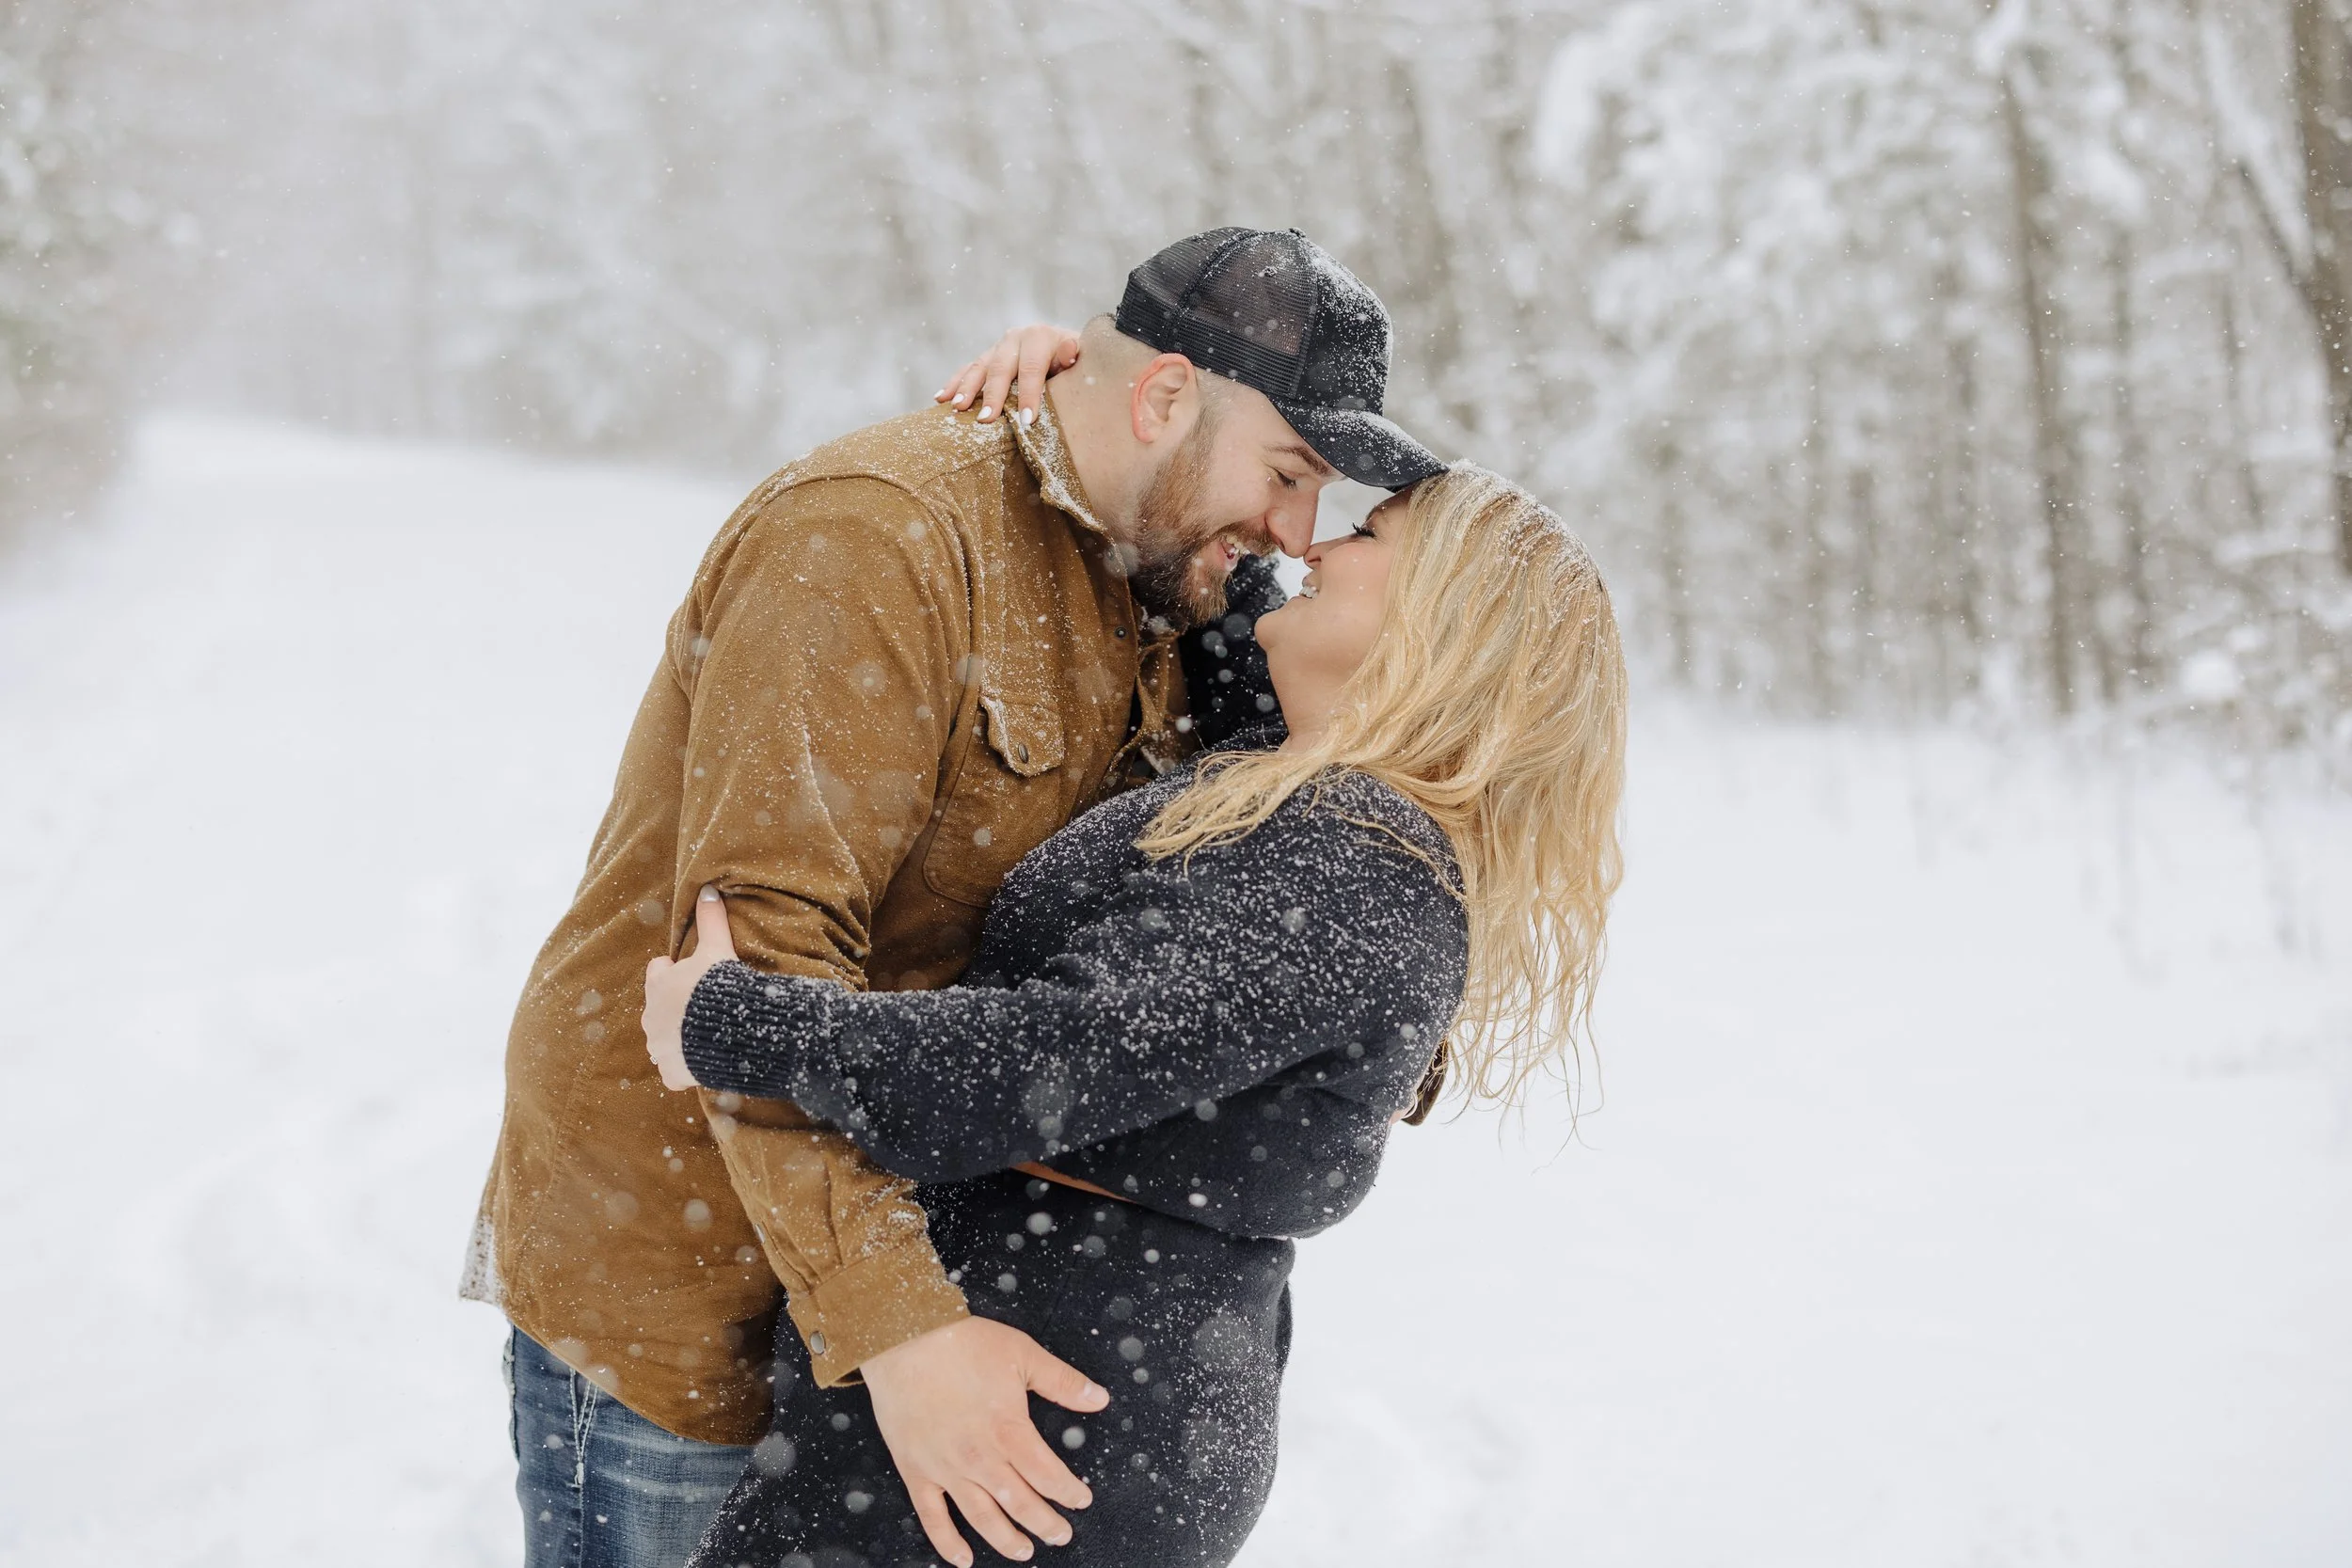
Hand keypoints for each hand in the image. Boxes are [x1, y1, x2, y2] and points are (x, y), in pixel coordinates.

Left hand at [640, 884, 736, 1091]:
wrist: (730, 1032)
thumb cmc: (719, 987)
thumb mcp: (717, 949)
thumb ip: (711, 919)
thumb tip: (708, 888)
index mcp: (659, 985)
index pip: (658, 971)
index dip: (676, 971)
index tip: (695, 975)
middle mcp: (652, 1018)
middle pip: (659, 1007)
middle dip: (676, 1006)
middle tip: (703, 1005)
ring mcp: (660, 1048)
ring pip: (663, 1040)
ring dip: (679, 1037)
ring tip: (705, 1034)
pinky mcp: (673, 1073)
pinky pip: (673, 1072)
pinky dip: (684, 1069)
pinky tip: (702, 1062)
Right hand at [861, 1316, 1109, 1566]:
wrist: (904, 1338)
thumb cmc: (962, 1343)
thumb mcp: (1023, 1354)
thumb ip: (1063, 1382)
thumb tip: (1100, 1399)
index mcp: (1009, 1431)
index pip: (1047, 1475)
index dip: (1068, 1492)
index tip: (1080, 1500)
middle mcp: (980, 1458)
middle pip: (1020, 1504)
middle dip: (1045, 1523)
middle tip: (1061, 1535)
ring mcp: (946, 1469)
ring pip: (982, 1518)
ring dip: (1006, 1539)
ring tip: (1024, 1551)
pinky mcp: (916, 1471)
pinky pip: (933, 1517)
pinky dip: (947, 1542)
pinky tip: (963, 1559)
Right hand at [935, 324, 1081, 425]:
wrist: (1067, 350)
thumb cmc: (1076, 364)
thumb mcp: (1082, 358)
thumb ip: (1074, 356)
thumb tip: (1070, 351)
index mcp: (1040, 337)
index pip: (1031, 368)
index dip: (1029, 394)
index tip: (1027, 420)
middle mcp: (1016, 338)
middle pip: (1001, 368)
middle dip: (992, 395)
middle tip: (986, 420)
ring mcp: (998, 347)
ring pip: (980, 367)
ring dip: (967, 389)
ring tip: (958, 409)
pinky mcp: (987, 357)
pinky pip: (968, 370)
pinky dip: (954, 383)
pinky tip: (941, 399)